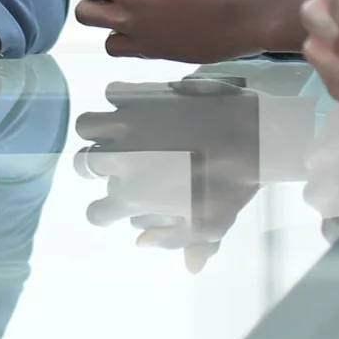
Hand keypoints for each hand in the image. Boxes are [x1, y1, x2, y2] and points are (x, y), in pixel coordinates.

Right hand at [72, 76, 271, 270]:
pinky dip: (120, 99)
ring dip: (97, 132)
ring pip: (86, 125)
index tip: (113, 206)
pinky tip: (137, 107)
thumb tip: (141, 246)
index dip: (104, 212)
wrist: (254, 134)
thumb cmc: (234, 185)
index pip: (97, 213)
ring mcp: (128, 124)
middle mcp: (122, 159)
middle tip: (117, 165)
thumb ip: (174, 241)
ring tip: (117, 134)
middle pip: (84, 166)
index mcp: (135, 195)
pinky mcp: (141, 94)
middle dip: (95, 169)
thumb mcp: (210, 224)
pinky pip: (113, 92)